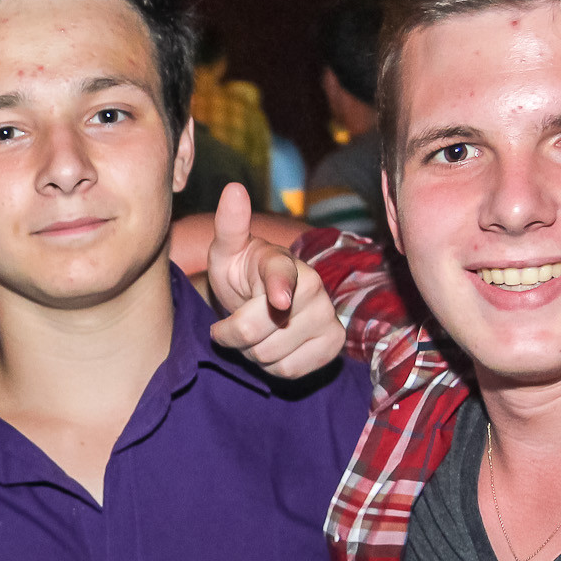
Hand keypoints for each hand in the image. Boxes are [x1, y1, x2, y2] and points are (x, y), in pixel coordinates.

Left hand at [203, 183, 345, 377]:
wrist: (263, 300)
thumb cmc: (241, 272)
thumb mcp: (226, 250)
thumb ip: (230, 225)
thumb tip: (233, 189)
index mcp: (284, 262)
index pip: (281, 276)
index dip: (279, 288)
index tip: (279, 300)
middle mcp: (314, 286)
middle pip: (258, 332)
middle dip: (235, 336)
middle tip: (235, 321)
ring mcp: (328, 316)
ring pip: (272, 356)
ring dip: (252, 353)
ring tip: (256, 333)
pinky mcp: (333, 345)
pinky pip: (290, 371)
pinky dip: (273, 367)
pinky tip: (275, 347)